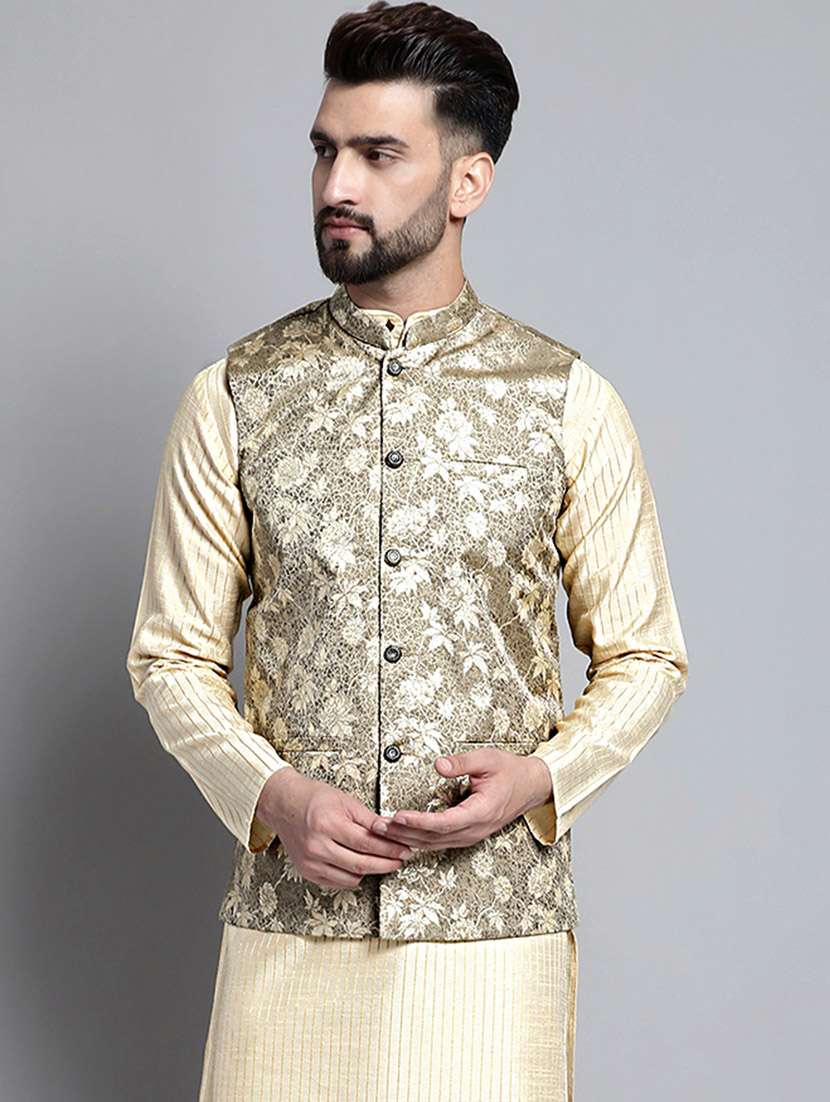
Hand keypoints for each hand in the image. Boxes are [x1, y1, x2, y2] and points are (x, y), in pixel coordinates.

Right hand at [255, 767, 413, 888]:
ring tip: (383, 862)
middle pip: (360, 864)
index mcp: (327, 824)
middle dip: (385, 863)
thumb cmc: (312, 798)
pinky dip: (352, 877)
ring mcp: (310, 861)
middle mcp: (316, 845)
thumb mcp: (345, 800)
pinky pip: (336, 882)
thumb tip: (391, 830)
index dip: (389, 849)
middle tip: (400, 859)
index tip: (403, 849)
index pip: (366, 843)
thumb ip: (368, 819)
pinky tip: (361, 867)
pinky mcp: (306, 871)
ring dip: (371, 872)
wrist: (284, 804)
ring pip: (350, 878)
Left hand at [369, 747, 553, 849]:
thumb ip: (462, 762)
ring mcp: (472, 835)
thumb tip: (438, 765)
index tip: (399, 816)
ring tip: (384, 831)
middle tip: (379, 826)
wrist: (530, 786)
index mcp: (481, 812)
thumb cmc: (511, 771)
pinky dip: (419, 840)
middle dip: (404, 833)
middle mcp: (475, 829)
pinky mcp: (467, 835)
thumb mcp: (487, 758)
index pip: (444, 822)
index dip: (419, 821)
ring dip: (408, 839)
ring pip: (435, 843)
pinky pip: (440, 842)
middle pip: (434, 837)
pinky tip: (403, 837)